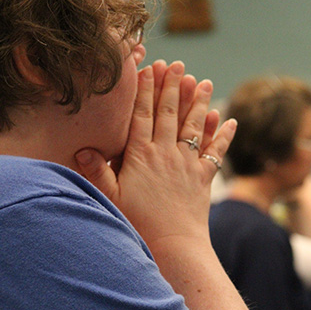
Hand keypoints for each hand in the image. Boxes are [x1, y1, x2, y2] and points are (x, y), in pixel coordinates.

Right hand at [75, 61, 235, 246]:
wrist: (173, 244)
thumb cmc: (138, 223)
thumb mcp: (111, 198)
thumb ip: (98, 172)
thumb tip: (81, 150)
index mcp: (142, 155)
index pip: (143, 115)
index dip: (145, 91)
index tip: (149, 69)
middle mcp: (166, 153)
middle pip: (170, 114)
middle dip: (172, 87)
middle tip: (177, 65)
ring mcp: (188, 164)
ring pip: (194, 126)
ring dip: (199, 103)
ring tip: (204, 81)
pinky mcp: (204, 177)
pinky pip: (216, 152)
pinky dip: (223, 135)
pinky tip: (229, 119)